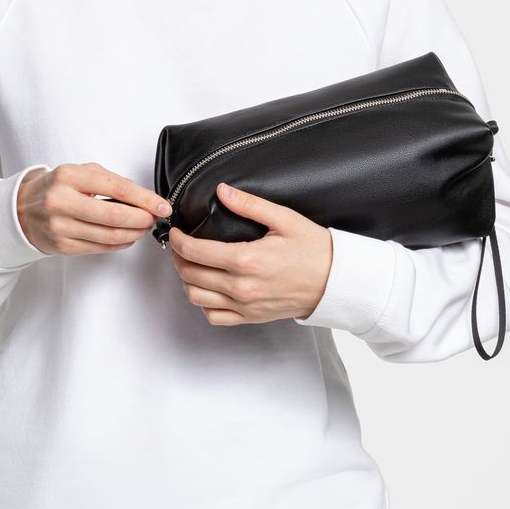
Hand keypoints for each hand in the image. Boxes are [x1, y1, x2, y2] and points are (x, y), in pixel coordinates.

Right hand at [17, 163, 171, 255]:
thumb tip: (143, 197)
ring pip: (109, 236)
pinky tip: (128, 236)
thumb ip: (110, 181)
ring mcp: (61, 227)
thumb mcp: (80, 172)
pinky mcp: (63, 247)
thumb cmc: (57, 187)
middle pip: (115, 217)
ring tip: (144, 226)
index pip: (117, 189)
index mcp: (69, 177)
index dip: (145, 199)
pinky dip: (121, 243)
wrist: (22, 209)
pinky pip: (100, 248)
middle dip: (142, 219)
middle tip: (155, 217)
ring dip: (135, 233)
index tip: (162, 205)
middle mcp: (62, 202)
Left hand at [168, 181, 332, 324]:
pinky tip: (207, 287)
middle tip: (178, 244)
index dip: (178, 240)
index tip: (175, 231)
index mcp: (247, 260)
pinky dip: (203, 302)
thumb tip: (222, 191)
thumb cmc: (313, 249)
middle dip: (177, 257)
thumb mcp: (284, 218)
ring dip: (186, 279)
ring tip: (189, 263)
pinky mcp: (250, 317)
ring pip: (196, 297)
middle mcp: (242, 287)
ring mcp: (245, 306)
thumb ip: (250, 205)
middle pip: (190, 274)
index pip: (196, 251)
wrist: (335, 281)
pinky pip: (214, 316)